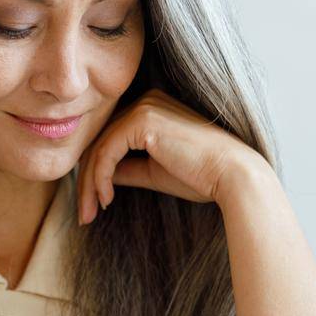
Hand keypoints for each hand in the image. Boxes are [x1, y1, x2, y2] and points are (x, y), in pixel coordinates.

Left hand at [76, 88, 268, 223]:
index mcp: (151, 108)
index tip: (93, 204)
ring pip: (98, 148)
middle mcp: (145, 101)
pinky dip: (100, 179)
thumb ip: (127, 168)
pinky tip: (106, 200)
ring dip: (89, 185)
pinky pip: (106, 152)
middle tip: (84, 215)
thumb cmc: (201, 176)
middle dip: (86, 181)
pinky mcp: (142, 120)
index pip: (110, 139)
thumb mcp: (154, 172)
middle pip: (99, 142)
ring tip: (89, 214)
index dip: (95, 173)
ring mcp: (144, 106)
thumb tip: (101, 177)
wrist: (231, 175)